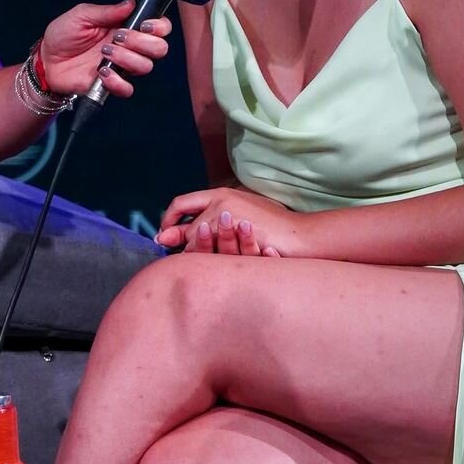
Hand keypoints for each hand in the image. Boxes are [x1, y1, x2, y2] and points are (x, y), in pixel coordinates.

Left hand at [39, 0, 170, 98]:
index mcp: (127, 26)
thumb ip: (107, 11)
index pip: (159, 27)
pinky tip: (102, 72)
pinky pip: (128, 88)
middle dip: (142, 42)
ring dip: (127, 58)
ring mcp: (122, 67)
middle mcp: (130, 47)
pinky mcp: (112, 84)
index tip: (144, 24)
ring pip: (145, 66)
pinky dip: (117, 81)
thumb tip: (131, 3)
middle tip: (118, 37)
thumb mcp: (82, 15)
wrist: (46, 60)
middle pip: (159, 48)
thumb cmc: (63, 35)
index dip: (160, 26)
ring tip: (105, 52)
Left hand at [157, 188, 294, 255]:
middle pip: (186, 224)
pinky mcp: (235, 234)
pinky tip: (206, 268)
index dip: (169, 217)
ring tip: (188, 260)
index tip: (164, 231)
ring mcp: (228, 217)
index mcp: (222, 194)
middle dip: (172, 237)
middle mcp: (222, 201)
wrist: (299, 235)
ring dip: (192, 253)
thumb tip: (198, 228)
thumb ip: (220, 217)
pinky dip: (204, 261)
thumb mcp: (243, 214)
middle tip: (164, 246)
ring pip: (195, 241)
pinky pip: (210, 253)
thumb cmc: (274, 227)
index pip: (182, 203)